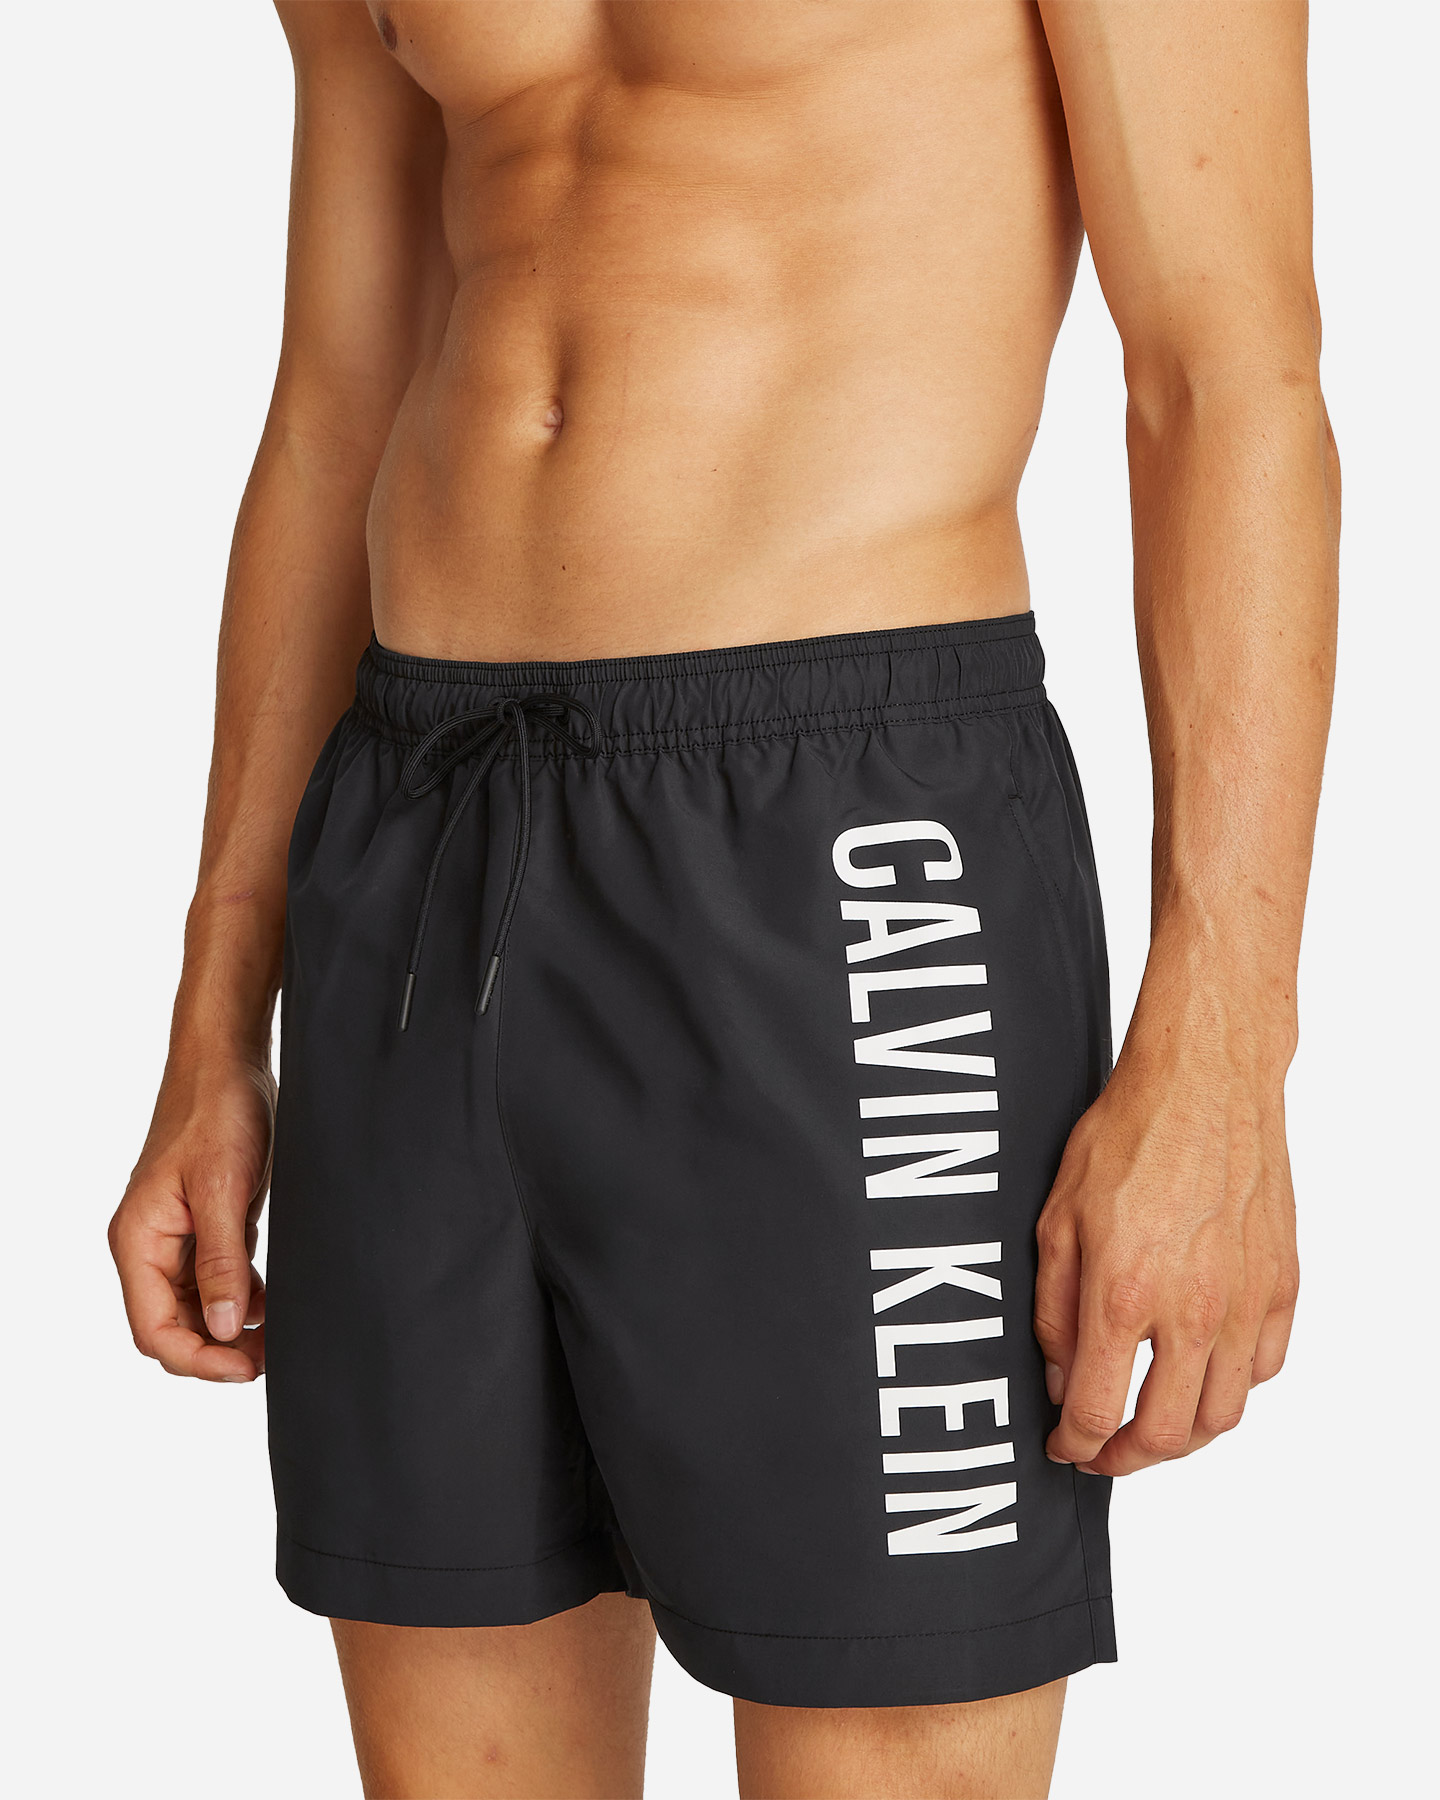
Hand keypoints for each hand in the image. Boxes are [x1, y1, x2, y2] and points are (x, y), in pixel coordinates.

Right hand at [109, 1050, 275, 1381]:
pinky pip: (216, 1278)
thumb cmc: (218, 1112)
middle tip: (268, 1358)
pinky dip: (240, 1297)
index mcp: (138, 1241)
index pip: (155, 1329)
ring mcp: (177, 1236)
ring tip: (276, 1335)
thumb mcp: (223, 1189)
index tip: (245, 1370)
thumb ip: (222, 1262)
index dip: (198, 1359)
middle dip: (216, 1350)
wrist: (229, 1062)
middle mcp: (150, 1245)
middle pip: (173, 1326)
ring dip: (231, 1327)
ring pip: (197, 1307)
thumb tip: (223, 1329)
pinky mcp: (205, 1224)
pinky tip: (270, 1300)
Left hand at [1033, 1017, 1299, 1476]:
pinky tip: (1201, 1375)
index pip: (1098, 1413)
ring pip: (1223, 1415)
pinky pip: (1264, 1369)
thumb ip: (1054, 1310)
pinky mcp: (1281, 1286)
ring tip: (1151, 1426)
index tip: (1064, 1447)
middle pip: (1166, 1435)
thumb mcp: (1056, 1219)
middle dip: (1125, 1459)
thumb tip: (1062, 1378)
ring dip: (1183, 1437)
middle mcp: (1192, 1310)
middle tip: (1102, 1452)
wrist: (1205, 1083)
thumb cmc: (1128, 1135)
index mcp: (1123, 1294)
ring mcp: (1245, 1302)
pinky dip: (1231, 1390)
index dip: (1075, 1447)